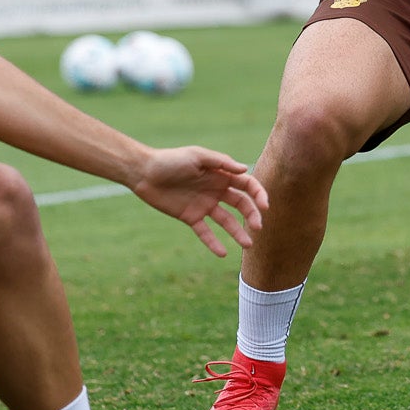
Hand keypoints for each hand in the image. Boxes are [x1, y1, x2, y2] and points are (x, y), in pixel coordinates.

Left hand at [129, 146, 267, 255]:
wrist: (144, 173)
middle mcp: (216, 190)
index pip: (247, 185)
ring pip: (226, 221)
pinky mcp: (191, 217)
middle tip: (258, 227)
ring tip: (248, 245)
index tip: (264, 207)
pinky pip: (205, 232)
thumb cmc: (171, 160)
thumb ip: (221, 162)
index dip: (258, 195)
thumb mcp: (197, 156)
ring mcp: (204, 205)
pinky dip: (214, 243)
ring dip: (238, 232)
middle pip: (241, 205)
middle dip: (252, 216)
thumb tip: (245, 170)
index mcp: (221, 174)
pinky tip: (223, 253)